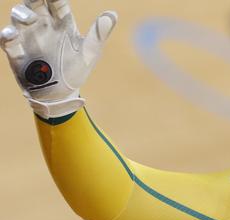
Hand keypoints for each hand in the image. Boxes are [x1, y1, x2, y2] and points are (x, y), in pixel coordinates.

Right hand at [0, 0, 116, 117]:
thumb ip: (99, 33)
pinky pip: (8, 41)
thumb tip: (113, 14)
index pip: (57, 3)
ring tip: (30, 19)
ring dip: (22, 14)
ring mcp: (28, 37)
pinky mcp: (17, 52)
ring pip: (19, 17)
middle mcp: (43, 25)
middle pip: (35, 4)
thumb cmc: (76, 69)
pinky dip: (8, 36)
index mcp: (62, 23)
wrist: (62, 94)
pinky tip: (11, 35)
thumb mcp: (90, 52)